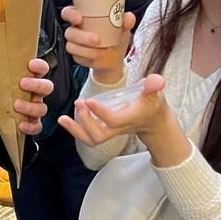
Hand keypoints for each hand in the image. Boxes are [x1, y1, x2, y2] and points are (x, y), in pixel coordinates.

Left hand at [15, 58, 52, 135]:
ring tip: (16, 105)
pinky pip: (37, 126)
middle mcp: (36, 93)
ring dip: (30, 107)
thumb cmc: (2, 90)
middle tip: (22, 83)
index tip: (30, 64)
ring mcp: (36, 107)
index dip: (39, 66)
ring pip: (42, 108)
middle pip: (47, 87)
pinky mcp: (33, 122)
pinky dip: (31, 126)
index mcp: (31, 79)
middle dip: (36, 84)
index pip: (42, 69)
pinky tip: (21, 124)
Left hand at [57, 74, 172, 146]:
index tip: (89, 100)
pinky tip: (64, 120)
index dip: (101, 112)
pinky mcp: (104, 130)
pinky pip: (88, 137)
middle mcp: (119, 128)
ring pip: (92, 139)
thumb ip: (153, 85)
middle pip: (99, 135)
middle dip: (86, 122)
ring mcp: (111, 132)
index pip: (114, 120)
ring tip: (64, 118)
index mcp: (130, 118)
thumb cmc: (151, 104)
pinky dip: (74, 130)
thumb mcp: (155, 92)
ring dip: (76, 130)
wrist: (153, 121)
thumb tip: (156, 80)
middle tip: (79, 103)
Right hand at [62, 6, 135, 83]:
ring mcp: (75, 43)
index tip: (79, 18)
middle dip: (81, 36)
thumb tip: (129, 17)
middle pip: (69, 31)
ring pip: (71, 45)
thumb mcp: (122, 28)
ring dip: (85, 49)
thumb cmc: (115, 37)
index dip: (70, 14)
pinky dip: (87, 57)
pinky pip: (77, 57)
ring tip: (99, 50)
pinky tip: (96, 57)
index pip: (69, 12)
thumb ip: (125, 21)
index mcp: (84, 17)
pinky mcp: (77, 55)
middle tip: (96, 39)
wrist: (114, 57)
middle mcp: (77, 29)